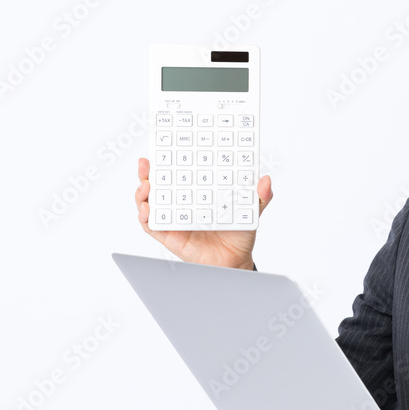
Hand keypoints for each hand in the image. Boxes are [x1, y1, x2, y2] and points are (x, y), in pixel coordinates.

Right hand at [135, 157, 272, 269]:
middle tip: (146, 163)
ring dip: (142, 193)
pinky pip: (152, 226)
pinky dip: (145, 217)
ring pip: (151, 203)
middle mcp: (182, 203)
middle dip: (148, 172)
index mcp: (198, 192)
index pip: (180, 172)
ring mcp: (174, 219)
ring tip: (145, 185)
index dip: (169, 160)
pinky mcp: (169, 236)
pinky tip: (147, 210)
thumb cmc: (239, 234)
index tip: (163, 147)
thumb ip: (259, 196)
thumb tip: (266, 180)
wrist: (236, 262)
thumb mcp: (251, 211)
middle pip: (159, 184)